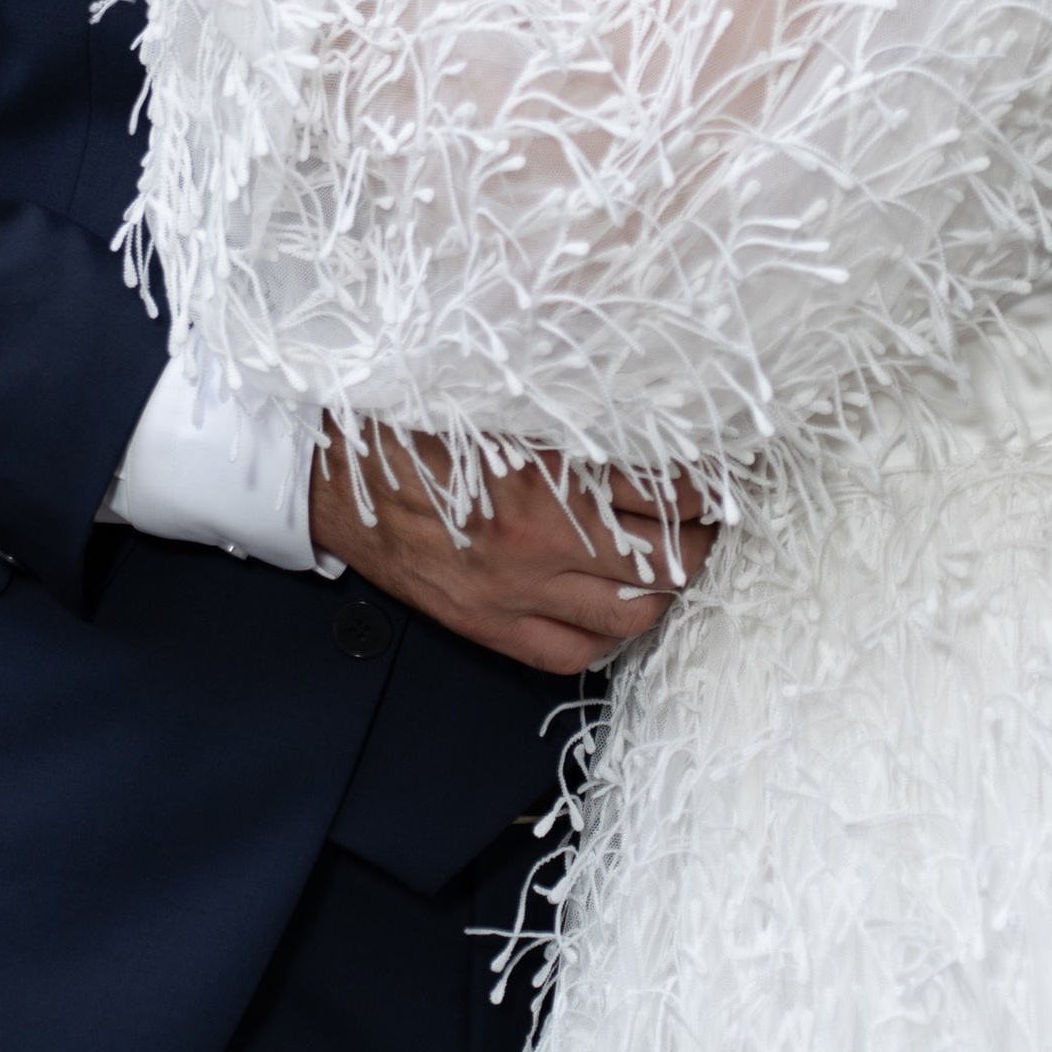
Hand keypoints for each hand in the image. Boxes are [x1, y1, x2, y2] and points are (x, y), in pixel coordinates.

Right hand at [310, 431, 717, 678]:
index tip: (719, 474)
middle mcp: (539, 539)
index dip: (706, 485)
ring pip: (630, 614)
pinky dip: (608, 633)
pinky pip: (571, 652)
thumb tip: (653, 422)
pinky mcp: (485, 625)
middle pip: (665, 559)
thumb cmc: (414, 422)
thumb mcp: (504, 399)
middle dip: (700, 540)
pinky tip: (618, 606)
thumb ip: (575, 415)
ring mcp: (513, 592)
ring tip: (671, 562)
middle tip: (707, 519)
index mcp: (549, 469)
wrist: (332, 469)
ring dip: (664, 590)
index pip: (668, 489)